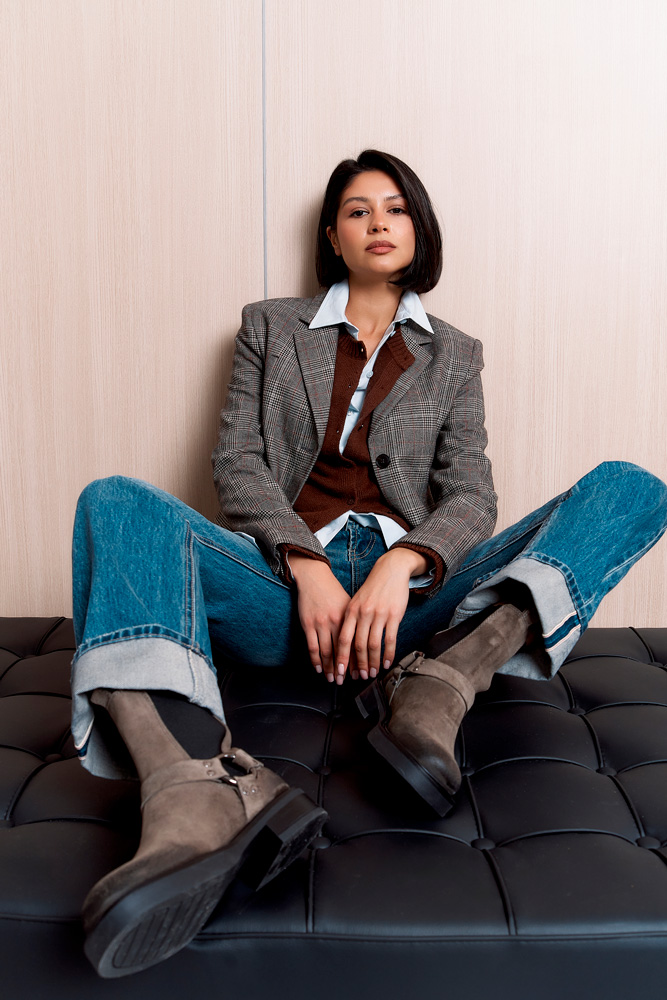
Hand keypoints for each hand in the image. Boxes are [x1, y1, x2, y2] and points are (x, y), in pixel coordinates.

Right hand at [290, 554, 352, 681]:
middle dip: (346, 669)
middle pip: (343, 651)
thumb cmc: (333, 592)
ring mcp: (321, 623)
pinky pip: (312, 647)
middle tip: (348, 682)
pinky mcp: (308, 624)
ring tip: (334, 679)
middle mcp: (337, 621)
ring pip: (327, 652)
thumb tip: (365, 641)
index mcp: (350, 617)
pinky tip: (319, 669)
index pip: (356, 643)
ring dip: (331, 668)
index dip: (358, 660)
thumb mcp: (349, 605)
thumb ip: (356, 622)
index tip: (361, 672)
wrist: (314, 578)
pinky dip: (315, 660)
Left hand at [335, 548, 427, 683]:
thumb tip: (347, 645)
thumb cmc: (372, 589)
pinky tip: (386, 663)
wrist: (390, 570)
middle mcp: (363, 613)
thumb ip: (351, 621)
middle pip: (358, 645)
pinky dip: (388, 654)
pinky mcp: (394, 615)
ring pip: (373, 645)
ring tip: (372, 673)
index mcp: (351, 611)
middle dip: (358, 665)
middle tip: (359, 677)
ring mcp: (379, 615)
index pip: (343, 639)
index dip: (341, 657)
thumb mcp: (356, 602)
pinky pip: (390, 639)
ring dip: (372, 662)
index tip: (340, 671)